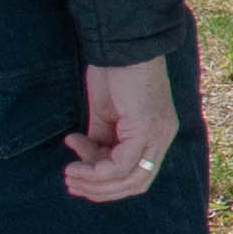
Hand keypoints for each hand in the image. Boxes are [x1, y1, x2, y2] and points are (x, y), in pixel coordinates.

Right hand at [63, 57, 178, 203]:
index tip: (78, 169)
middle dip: (100, 189)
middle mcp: (162, 138)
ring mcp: (157, 134)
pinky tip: (76, 160)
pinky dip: (97, 170)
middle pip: (136, 184)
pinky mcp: (146, 128)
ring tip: (70, 174)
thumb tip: (89, 163)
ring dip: (95, 183)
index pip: (137, 175)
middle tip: (71, 182)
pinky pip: (121, 165)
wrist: (120, 43)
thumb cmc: (114, 72)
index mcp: (157, 134)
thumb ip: (101, 139)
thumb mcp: (106, 114)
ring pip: (130, 180)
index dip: (107, 182)